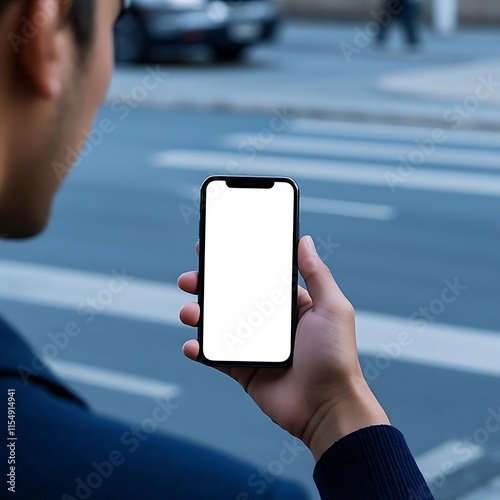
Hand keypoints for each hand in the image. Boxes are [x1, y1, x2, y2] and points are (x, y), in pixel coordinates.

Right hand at [178, 236, 389, 460]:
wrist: (327, 408)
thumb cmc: (335, 356)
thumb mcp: (332, 308)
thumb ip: (317, 274)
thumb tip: (305, 240)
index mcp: (289, 305)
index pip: (257, 278)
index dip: (235, 264)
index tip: (213, 249)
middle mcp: (269, 323)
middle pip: (231, 299)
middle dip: (206, 287)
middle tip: (189, 279)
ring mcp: (255, 347)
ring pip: (218, 326)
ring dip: (198, 316)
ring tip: (188, 313)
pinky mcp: (244, 370)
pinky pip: (215, 357)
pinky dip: (199, 350)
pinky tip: (192, 345)